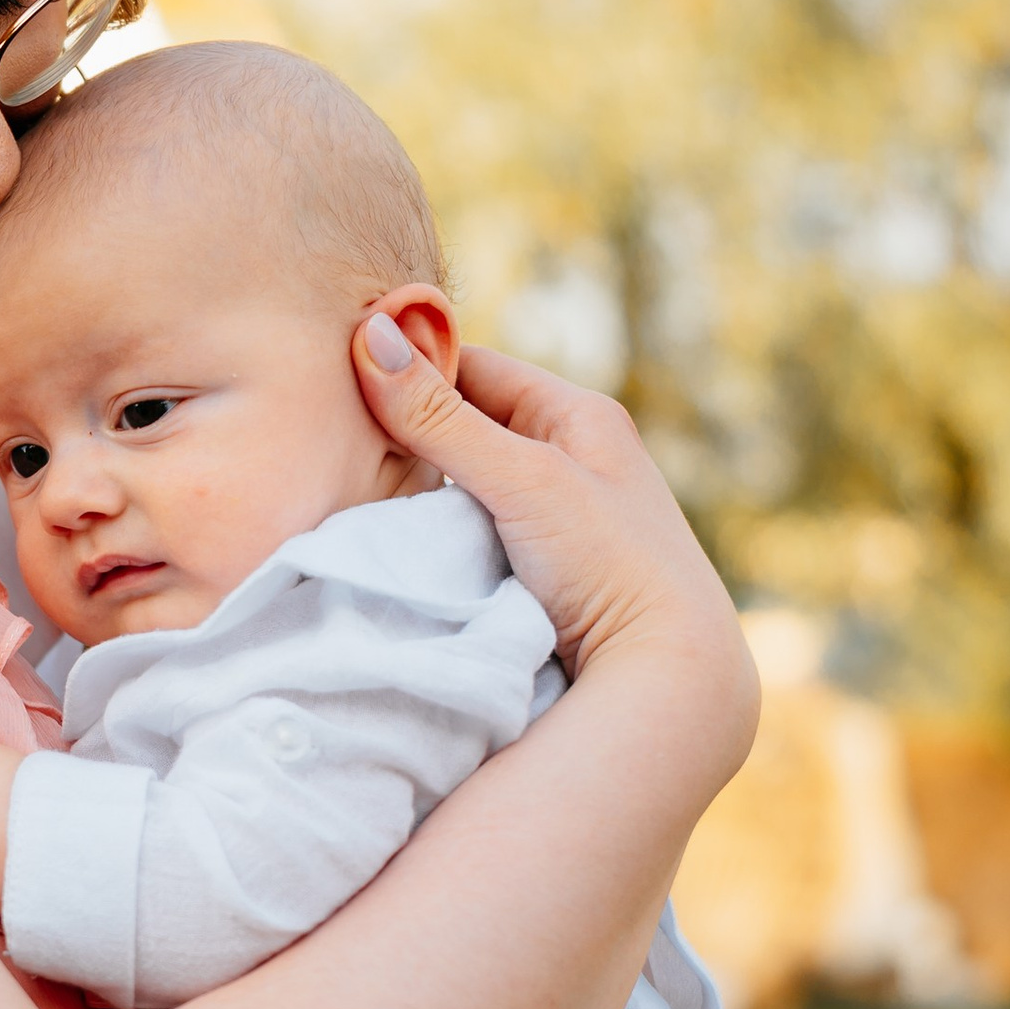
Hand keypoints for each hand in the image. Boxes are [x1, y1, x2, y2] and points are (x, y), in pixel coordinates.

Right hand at [353, 318, 756, 774]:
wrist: (668, 674)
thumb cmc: (609, 563)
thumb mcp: (521, 480)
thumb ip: (440, 418)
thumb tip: (368, 334)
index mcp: (581, 416)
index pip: (473, 367)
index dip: (411, 373)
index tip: (343, 390)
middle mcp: (575, 457)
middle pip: (468, 425)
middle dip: (410, 436)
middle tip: (342, 450)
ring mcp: (563, 516)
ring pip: (468, 483)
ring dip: (423, 492)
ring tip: (362, 500)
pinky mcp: (549, 570)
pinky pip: (476, 533)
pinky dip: (441, 536)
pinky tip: (407, 549)